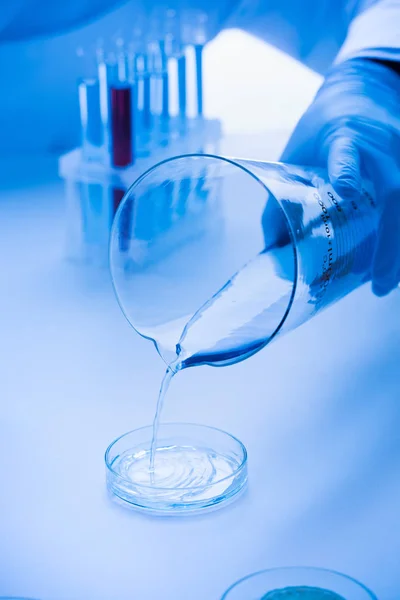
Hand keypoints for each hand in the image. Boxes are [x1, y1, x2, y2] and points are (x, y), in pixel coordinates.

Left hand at [281, 58, 399, 295]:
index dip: (345, 168)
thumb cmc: (322, 128)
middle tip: (378, 282)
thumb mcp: (293, 155)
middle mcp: (380, 143)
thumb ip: (279, 201)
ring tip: (386, 282)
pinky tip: (395, 261)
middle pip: (395, 190)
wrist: (363, 88)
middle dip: (391, 240)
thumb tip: (272, 251)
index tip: (345, 188)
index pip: (345, 152)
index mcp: (342, 136)